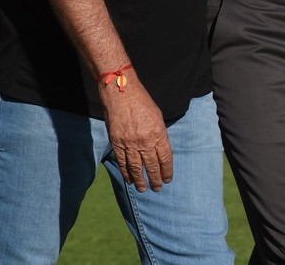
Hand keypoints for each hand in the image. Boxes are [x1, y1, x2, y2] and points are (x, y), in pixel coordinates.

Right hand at [101, 77, 173, 192]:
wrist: (122, 94)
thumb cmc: (142, 102)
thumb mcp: (158, 117)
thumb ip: (159, 134)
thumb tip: (159, 149)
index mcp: (159, 134)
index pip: (165, 158)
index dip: (166, 171)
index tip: (168, 179)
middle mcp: (145, 141)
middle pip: (152, 166)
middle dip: (156, 179)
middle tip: (157, 188)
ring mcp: (130, 143)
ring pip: (136, 168)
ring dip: (140, 181)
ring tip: (143, 189)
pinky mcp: (117, 143)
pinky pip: (122, 162)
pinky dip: (126, 172)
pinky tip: (129, 180)